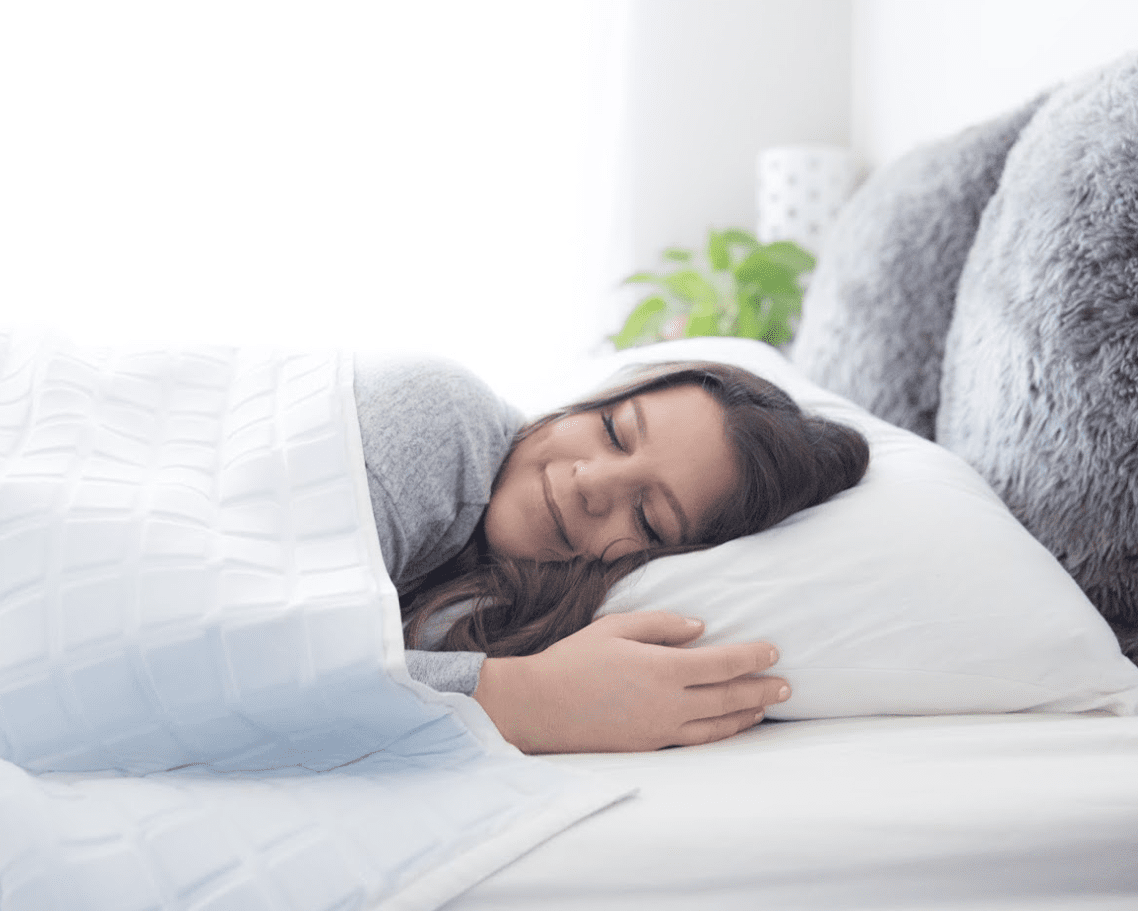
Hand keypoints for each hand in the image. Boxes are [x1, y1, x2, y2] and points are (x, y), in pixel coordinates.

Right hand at [472, 611, 788, 753]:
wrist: (539, 707)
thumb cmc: (574, 660)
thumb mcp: (615, 627)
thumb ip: (662, 624)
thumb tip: (701, 629)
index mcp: (662, 668)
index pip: (721, 663)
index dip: (752, 657)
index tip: (773, 651)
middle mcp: (668, 703)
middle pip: (728, 697)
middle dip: (761, 689)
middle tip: (787, 685)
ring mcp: (660, 730)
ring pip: (717, 725)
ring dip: (746, 714)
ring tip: (767, 706)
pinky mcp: (649, 747)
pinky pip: (696, 741)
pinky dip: (721, 733)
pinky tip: (730, 727)